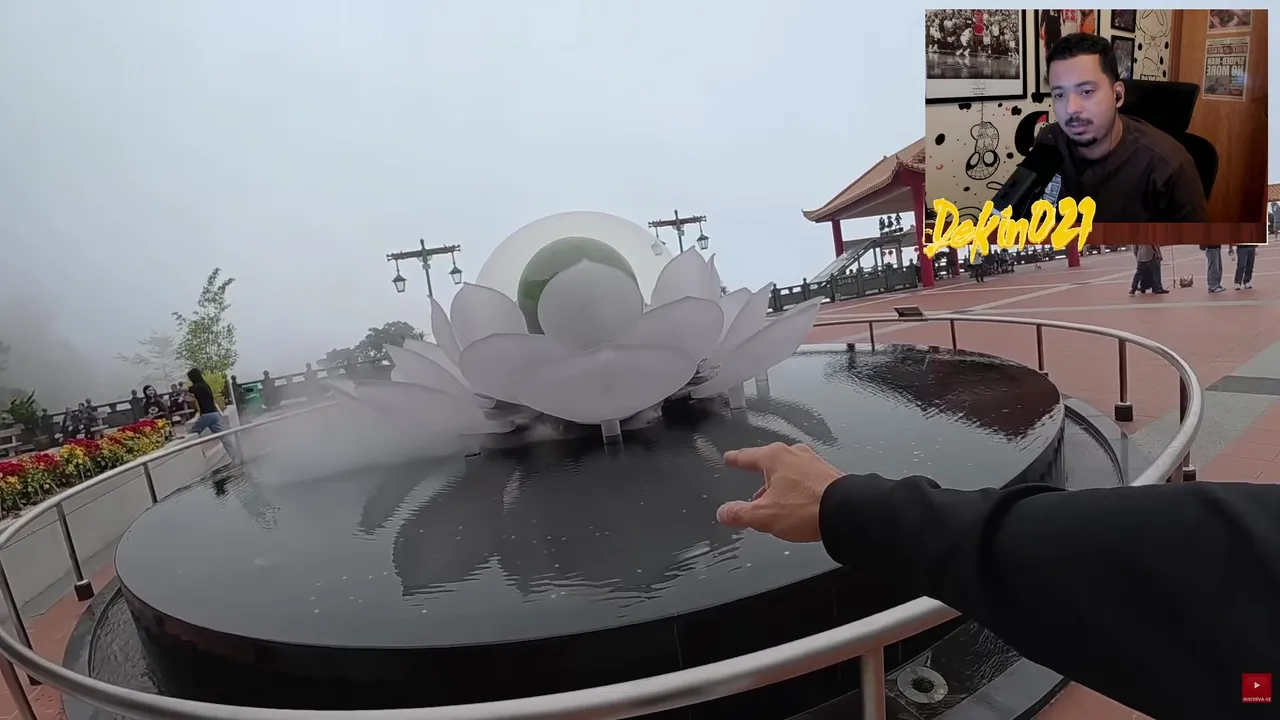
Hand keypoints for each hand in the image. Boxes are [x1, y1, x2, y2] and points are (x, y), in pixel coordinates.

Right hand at [716, 443, 843, 542]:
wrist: (847, 511)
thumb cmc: (806, 508)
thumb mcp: (764, 516)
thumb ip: (740, 513)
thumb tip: (724, 512)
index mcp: (774, 458)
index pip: (747, 456)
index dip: (735, 459)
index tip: (729, 458)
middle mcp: (794, 454)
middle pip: (770, 462)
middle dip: (761, 477)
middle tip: (755, 492)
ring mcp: (813, 462)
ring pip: (790, 470)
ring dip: (782, 484)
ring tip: (778, 501)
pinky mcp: (829, 473)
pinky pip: (806, 478)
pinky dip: (799, 488)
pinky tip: (800, 502)